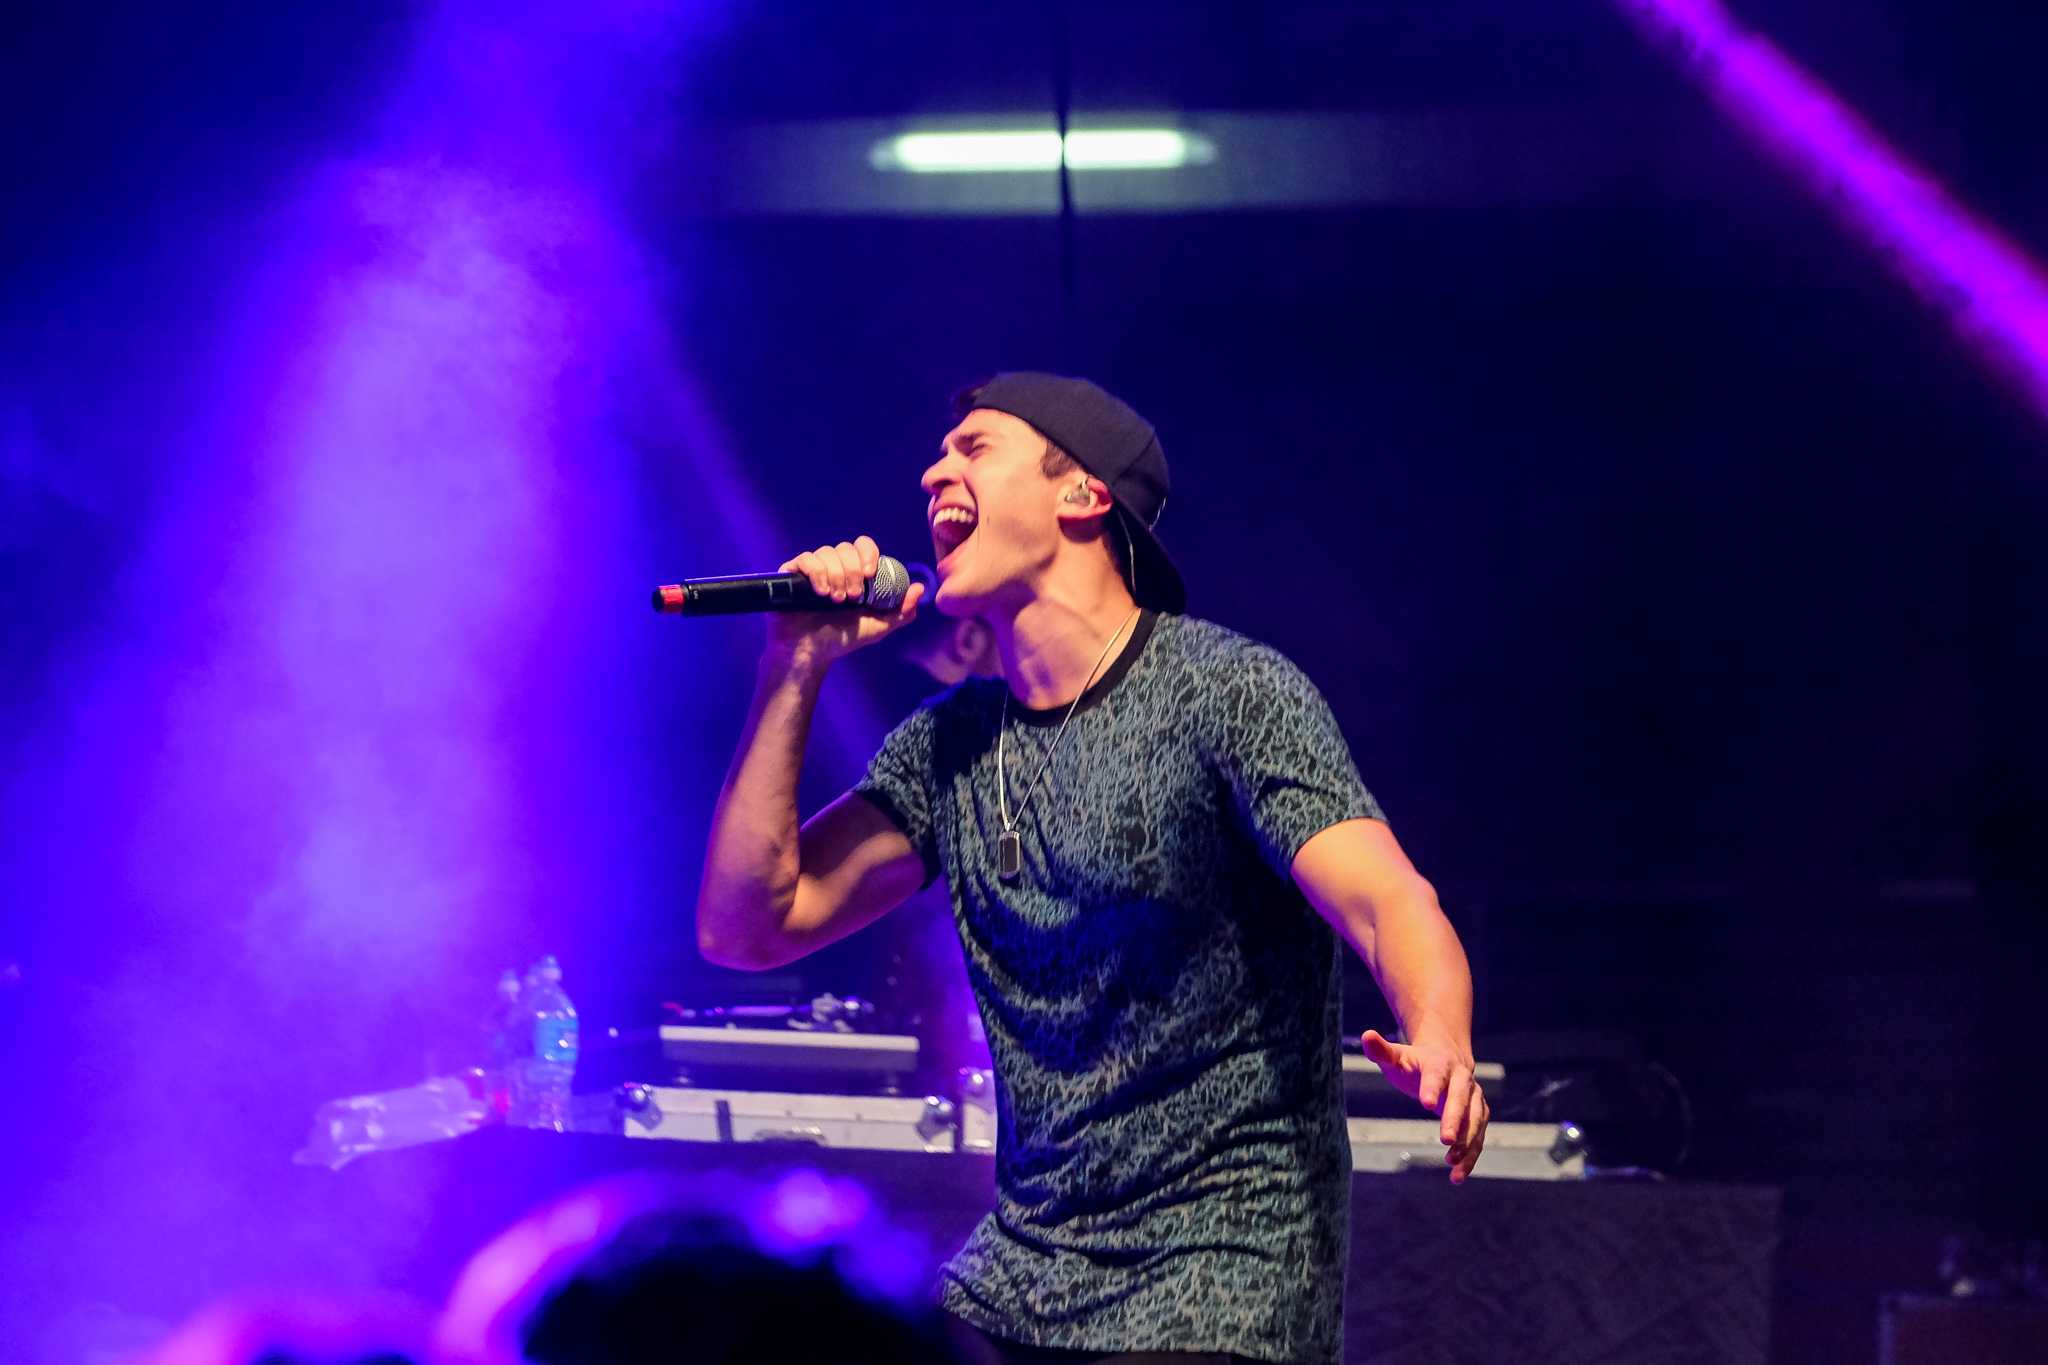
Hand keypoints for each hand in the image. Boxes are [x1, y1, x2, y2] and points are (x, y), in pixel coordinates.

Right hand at [765, 535, 924, 669]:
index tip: (869, 574)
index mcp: (853, 573)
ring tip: (835, 601)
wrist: (810, 653)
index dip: (868, 554)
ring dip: (835, 576)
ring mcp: (811, 569)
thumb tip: (919, 588)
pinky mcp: (790, 574)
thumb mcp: (878, 627)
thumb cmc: (841, 640)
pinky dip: (816, 574)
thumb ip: (901, 611)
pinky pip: (805, 560)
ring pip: (826, 552)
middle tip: (852, 597)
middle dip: (851, 571)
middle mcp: (832, 567)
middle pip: (845, 548)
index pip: (862, 546)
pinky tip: (820, 593)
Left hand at [1361, 1028, 1488, 1183]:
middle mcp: (1463, 1080)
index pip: (1436, 1074)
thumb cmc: (1414, 1062)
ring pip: (1476, 1120)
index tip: (1424, 1104)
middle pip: (1461, 1099)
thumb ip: (1381, 1050)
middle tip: (1445, 1140)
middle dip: (1455, 1119)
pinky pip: (1478, 1138)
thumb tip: (1367, 1035)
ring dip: (1467, 1142)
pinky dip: (1470, 1157)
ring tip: (1451, 1162)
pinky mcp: (1479, 1116)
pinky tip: (1456, 1176)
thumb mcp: (1397, 1057)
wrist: (1446, 1059)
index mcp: (1440, 1063)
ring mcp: (1474, 1099)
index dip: (1431, 1087)